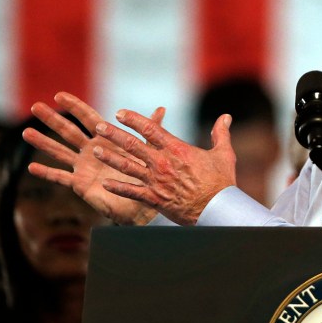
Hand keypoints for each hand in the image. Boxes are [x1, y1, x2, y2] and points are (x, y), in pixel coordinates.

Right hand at [23, 92, 161, 224]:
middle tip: (35, 106)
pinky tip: (31, 167)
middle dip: (52, 119)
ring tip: (26, 133)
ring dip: (43, 142)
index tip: (59, 95)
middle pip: (68, 131)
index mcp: (106, 139)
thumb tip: (161, 109)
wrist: (142, 203)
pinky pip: (60, 177)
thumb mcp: (147, 150)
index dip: (74, 106)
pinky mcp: (80, 184)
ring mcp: (83, 166)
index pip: (88, 118)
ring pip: (60, 151)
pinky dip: (47, 173)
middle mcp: (91, 150)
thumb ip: (150, 130)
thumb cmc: (144, 175)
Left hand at [90, 107, 236, 225]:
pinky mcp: (154, 198)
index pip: (150, 128)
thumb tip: (226, 117)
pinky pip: (131, 192)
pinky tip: (105, 183)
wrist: (218, 210)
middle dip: (113, 134)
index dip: (133, 119)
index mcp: (177, 149)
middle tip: (99, 127)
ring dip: (110, 158)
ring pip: (127, 166)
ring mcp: (156, 181)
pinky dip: (118, 187)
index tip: (120, 113)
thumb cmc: (221, 182)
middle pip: (132, 144)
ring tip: (95, 150)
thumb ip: (221, 133)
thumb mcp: (223, 154)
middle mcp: (162, 162)